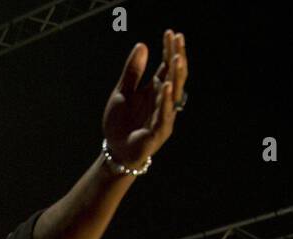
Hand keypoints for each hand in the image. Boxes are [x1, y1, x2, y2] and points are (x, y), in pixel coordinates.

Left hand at [102, 29, 187, 168]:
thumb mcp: (122, 92)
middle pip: (174, 76)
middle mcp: (163, 102)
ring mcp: (163, 116)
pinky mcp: (158, 132)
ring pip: (173, 93)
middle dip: (177, 57)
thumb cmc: (120, 123)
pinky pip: (163, 114)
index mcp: (155, 91)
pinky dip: (165, 99)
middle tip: (178, 38)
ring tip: (176, 57)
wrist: (115, 151)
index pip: (166, 67)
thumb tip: (142, 45)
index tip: (170, 33)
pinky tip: (164, 84)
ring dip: (175, 75)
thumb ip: (132, 72)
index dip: (169, 50)